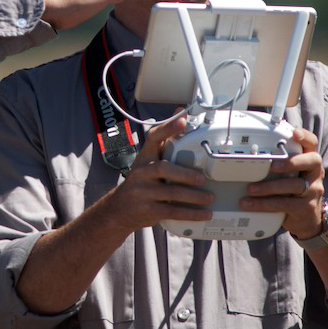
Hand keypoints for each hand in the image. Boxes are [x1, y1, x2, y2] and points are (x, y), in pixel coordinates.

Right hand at [96, 116, 212, 235]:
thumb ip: (164, 143)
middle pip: (163, 168)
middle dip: (185, 173)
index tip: (182, 120)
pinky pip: (173, 211)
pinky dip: (191, 213)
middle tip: (202, 178)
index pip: (153, 138)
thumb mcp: (147, 163)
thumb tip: (181, 115)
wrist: (118, 210)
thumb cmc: (140, 183)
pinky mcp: (148, 210)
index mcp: (144, 158)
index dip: (168, 128)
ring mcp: (143, 192)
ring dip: (194, 196)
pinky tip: (204, 213)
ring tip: (210, 197)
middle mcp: (141, 172)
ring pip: (171, 192)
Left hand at [238, 127, 325, 239]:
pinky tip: (250, 204)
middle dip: (290, 162)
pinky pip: (285, 204)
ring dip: (269, 187)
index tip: (294, 133)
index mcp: (309, 161)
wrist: (307, 219)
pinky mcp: (305, 208)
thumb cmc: (294, 192)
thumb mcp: (291, 174)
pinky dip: (264, 204)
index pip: (311, 143)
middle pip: (311, 161)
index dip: (304, 136)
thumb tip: (250, 154)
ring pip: (294, 185)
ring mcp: (313, 191)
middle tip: (272, 166)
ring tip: (250, 189)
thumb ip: (279, 162)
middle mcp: (315, 174)